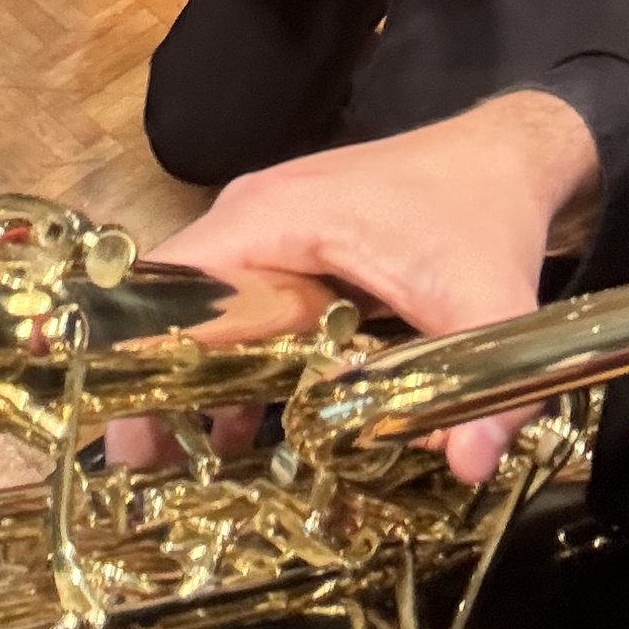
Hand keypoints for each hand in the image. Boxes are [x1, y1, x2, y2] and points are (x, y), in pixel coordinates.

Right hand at [156, 91, 601, 483]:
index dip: (137, 351)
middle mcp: (254, 219)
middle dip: (153, 385)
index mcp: (274, 217)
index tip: (118, 426)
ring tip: (170, 470)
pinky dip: (233, 367)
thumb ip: (484, 385)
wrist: (510, 155)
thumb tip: (472, 465)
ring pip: (206, 313)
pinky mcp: (294, 256)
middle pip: (175, 303)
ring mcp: (270, 235)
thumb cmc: (483, 207)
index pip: (172, 280)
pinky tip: (235, 436)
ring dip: (188, 384)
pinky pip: (242, 312)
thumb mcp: (491, 296)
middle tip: (137, 472)